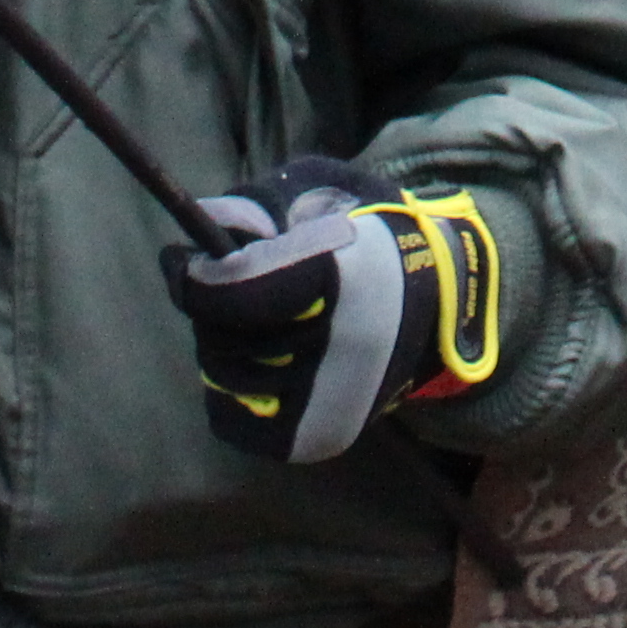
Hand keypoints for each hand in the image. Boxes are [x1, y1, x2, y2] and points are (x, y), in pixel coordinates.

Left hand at [163, 156, 506, 463]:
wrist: (443, 300)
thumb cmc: (371, 231)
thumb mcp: (321, 188)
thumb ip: (255, 203)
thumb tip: (201, 235)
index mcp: (346, 276)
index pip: (233, 291)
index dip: (195, 274)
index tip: (183, 258)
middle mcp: (342, 349)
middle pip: (221, 333)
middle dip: (210, 304)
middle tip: (226, 284)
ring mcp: (332, 403)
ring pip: (222, 374)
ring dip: (220, 341)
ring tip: (250, 318)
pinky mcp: (318, 438)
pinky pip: (230, 419)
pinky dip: (227, 387)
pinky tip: (252, 358)